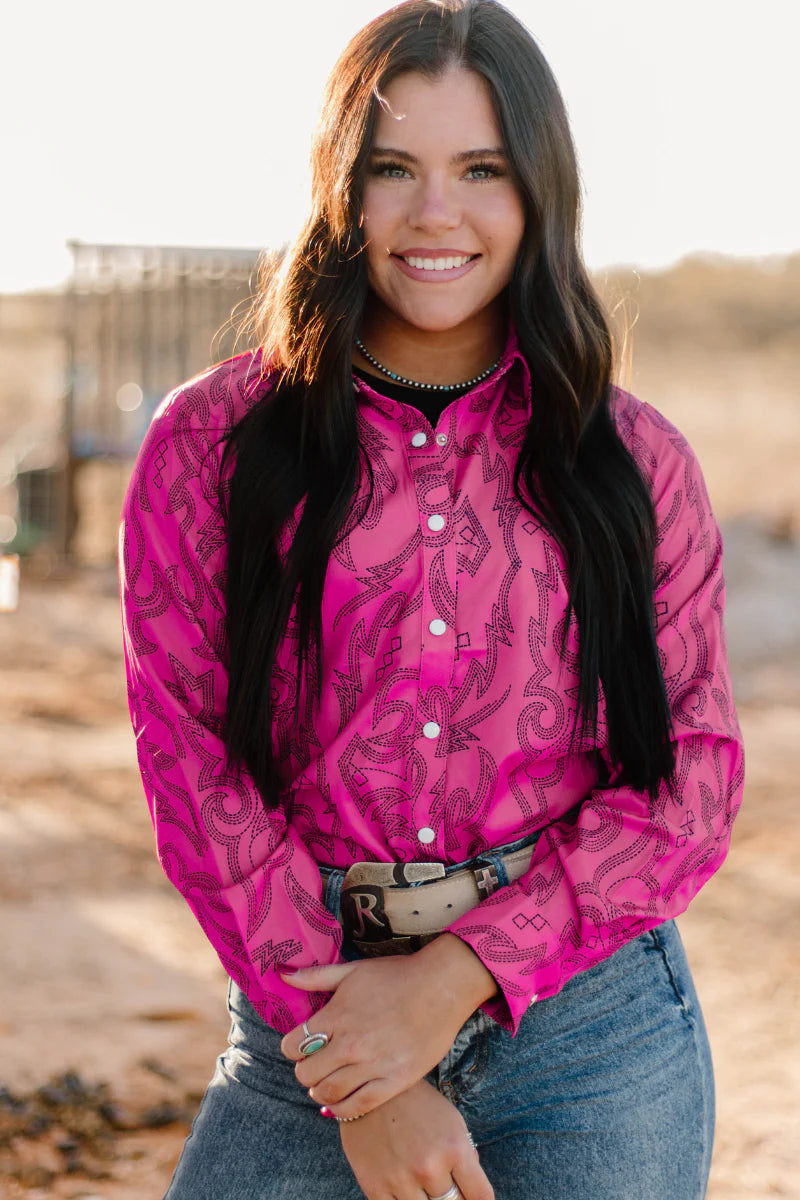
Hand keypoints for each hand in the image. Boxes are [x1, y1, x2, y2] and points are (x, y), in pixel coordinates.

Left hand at [279, 934, 496, 1116]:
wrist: (442, 987)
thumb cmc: (397, 975)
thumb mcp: (352, 970)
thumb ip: (316, 976)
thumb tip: (283, 974)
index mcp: (337, 1015)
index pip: (293, 1045)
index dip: (292, 1047)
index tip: (302, 1046)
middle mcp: (351, 1044)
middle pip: (306, 1074)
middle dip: (305, 1070)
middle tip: (315, 1065)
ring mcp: (373, 1065)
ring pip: (328, 1094)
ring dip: (321, 1091)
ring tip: (328, 1082)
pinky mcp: (395, 1081)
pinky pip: (358, 1106)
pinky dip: (343, 1109)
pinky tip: (342, 1101)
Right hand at [338, 1077, 493, 1199]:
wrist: (370, 1091)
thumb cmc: (417, 1105)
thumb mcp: (451, 1121)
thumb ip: (466, 1157)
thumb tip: (471, 1191)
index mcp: (454, 1149)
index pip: (481, 1196)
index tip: (472, 1197)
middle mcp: (429, 1168)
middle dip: (452, 1196)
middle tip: (441, 1181)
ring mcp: (401, 1180)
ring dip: (426, 1199)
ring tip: (419, 1178)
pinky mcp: (375, 1188)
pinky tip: (402, 1185)